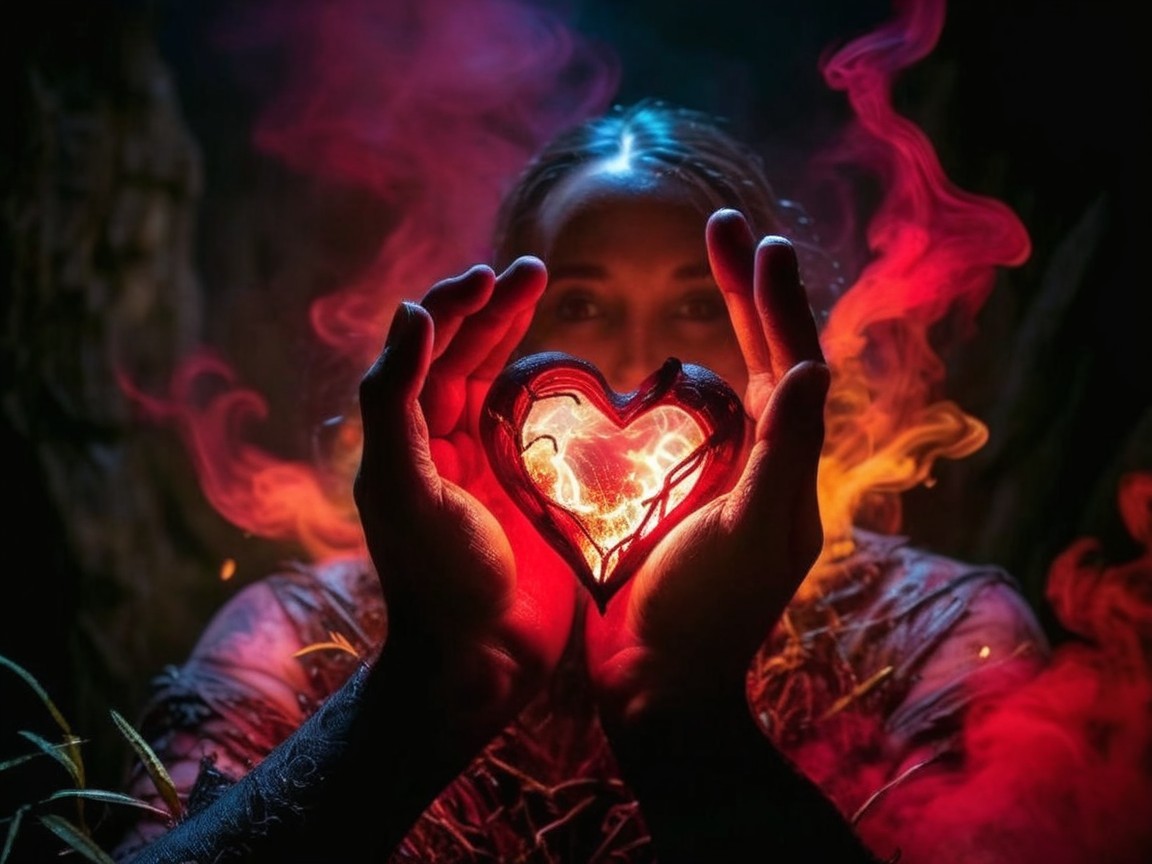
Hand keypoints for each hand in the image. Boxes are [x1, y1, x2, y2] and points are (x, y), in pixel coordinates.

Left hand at [354, 256, 575, 738]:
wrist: (481, 661)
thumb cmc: (435, 578)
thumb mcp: (400, 486)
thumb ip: (394, 402)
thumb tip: (409, 314)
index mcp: (411, 441)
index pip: (430, 354)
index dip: (456, 308)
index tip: (493, 275)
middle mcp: (448, 448)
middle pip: (468, 360)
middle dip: (495, 311)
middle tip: (532, 271)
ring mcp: (494, 470)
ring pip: (505, 387)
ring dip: (521, 339)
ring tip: (545, 296)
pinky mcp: (536, 496)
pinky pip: (545, 430)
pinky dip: (557, 394)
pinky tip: (580, 371)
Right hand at [583, 209, 828, 726]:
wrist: (656, 681)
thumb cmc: (702, 612)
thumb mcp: (750, 532)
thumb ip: (782, 453)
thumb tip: (814, 366)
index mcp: (784, 467)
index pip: (789, 364)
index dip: (774, 300)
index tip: (753, 239)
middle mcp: (759, 463)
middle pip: (765, 359)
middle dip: (749, 292)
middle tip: (725, 228)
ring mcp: (719, 477)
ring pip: (729, 381)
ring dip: (722, 322)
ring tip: (710, 267)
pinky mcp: (676, 494)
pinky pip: (686, 420)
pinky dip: (681, 375)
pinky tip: (660, 358)